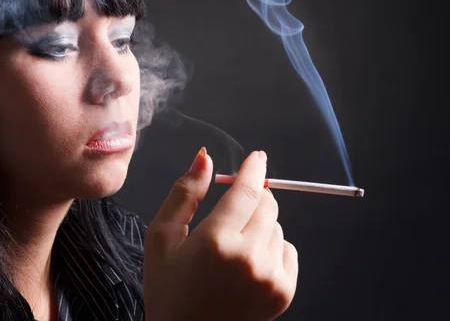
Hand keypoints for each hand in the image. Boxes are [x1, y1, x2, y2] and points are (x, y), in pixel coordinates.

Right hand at [143, 148, 297, 320]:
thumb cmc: (169, 289)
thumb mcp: (161, 237)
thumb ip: (184, 193)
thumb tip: (205, 158)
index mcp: (215, 241)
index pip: (247, 190)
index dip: (253, 169)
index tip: (257, 157)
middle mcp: (248, 258)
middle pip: (267, 204)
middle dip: (253, 198)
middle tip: (233, 211)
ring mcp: (270, 277)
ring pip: (277, 226)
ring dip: (259, 225)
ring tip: (233, 249)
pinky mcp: (284, 292)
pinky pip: (288, 249)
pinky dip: (272, 248)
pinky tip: (248, 264)